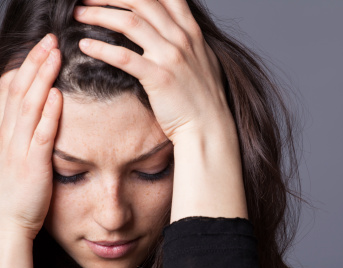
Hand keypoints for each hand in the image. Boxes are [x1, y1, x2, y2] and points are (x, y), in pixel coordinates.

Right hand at [0, 34, 61, 239]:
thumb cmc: (18, 190)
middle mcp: (7, 135)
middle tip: (50, 40)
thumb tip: (42, 108)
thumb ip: (26, 132)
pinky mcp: (32, 164)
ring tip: (55, 56)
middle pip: (20, 90)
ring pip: (29, 106)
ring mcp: (18, 149)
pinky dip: (49, 114)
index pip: (11, 91)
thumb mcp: (16, 155)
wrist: (9, 223)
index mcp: (4, 132)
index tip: (41, 47)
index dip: (25, 67)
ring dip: (42, 78)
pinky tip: (59, 96)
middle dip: (35, 63)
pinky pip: (41, 135)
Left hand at [73, 0, 231, 143]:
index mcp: (191, 31)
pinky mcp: (159, 78)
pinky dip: (101, 48)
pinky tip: (85, 45)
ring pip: (130, 23)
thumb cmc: (204, 97)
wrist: (210, 126)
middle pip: (141, 1)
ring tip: (78, 15)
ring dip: (98, 15)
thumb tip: (173, 29)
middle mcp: (181, 38)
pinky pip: (124, 57)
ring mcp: (171, 57)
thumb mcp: (203, 59)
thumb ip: (186, 40)